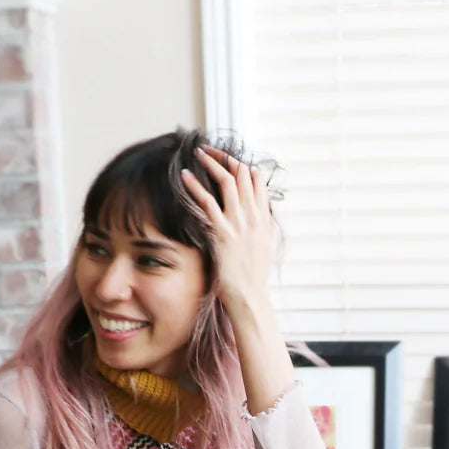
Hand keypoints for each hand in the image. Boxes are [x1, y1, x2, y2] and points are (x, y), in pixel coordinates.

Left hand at [180, 144, 275, 313]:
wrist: (250, 298)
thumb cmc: (252, 279)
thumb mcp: (261, 248)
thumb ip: (256, 229)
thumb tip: (249, 219)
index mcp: (264, 219)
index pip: (257, 180)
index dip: (241, 164)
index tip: (227, 158)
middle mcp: (254, 217)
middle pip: (242, 174)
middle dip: (224, 156)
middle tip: (208, 149)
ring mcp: (240, 224)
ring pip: (227, 181)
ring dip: (211, 163)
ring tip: (198, 153)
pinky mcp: (223, 234)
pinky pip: (208, 203)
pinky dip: (195, 186)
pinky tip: (185, 176)